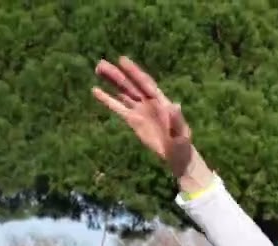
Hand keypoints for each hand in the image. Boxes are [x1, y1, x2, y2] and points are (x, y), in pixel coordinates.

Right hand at [93, 57, 199, 181]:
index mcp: (161, 102)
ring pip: (123, 92)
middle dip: (117, 74)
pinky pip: (118, 107)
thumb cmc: (182, 144)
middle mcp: (149, 102)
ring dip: (111, 82)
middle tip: (100, 63)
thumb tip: (175, 105)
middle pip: (131, 85)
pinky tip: (95, 90)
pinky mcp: (132, 119)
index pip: (145, 83)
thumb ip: (177, 119)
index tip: (122, 60)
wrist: (175, 154)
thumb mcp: (181, 132)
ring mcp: (140, 110)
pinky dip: (107, 99)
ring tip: (97, 69)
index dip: (134, 72)